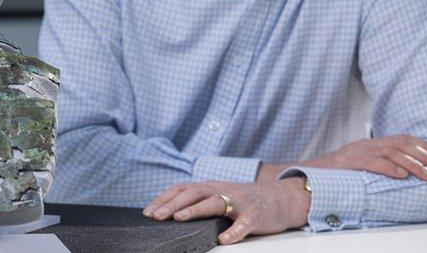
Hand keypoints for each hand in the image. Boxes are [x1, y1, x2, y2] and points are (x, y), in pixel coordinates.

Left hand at [143, 179, 309, 244]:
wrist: (279, 198)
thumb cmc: (242, 200)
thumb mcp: (217, 195)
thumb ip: (198, 201)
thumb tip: (168, 213)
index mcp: (209, 187)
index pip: (181, 189)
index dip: (164, 199)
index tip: (147, 211)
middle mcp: (221, 190)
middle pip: (193, 193)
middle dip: (173, 204)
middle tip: (156, 216)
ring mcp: (239, 202)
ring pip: (215, 203)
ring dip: (195, 210)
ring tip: (180, 219)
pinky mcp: (255, 215)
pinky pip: (243, 224)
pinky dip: (233, 231)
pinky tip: (223, 239)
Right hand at [302, 135, 426, 180]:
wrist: (309, 173)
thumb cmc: (336, 173)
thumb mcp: (360, 162)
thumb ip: (379, 161)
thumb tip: (404, 170)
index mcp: (372, 143)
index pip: (404, 139)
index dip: (424, 146)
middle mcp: (367, 144)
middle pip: (402, 143)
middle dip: (424, 155)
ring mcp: (358, 152)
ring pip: (391, 152)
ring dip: (413, 164)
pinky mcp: (350, 162)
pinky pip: (372, 162)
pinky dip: (389, 168)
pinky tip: (401, 175)